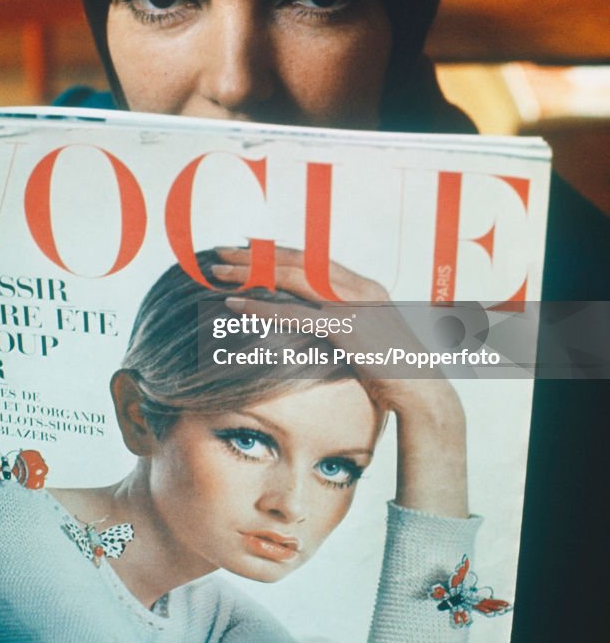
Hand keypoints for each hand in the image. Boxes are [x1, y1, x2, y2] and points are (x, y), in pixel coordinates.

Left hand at [213, 246, 467, 518]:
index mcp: (363, 286)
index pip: (310, 259)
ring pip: (292, 277)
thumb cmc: (394, 373)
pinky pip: (296, 313)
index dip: (275, 252)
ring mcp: (355, 304)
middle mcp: (359, 287)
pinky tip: (237, 305)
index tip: (245, 249)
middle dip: (256, 254)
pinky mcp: (348, 327)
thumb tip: (315, 327)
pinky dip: (263, 307)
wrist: (425, 393)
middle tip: (220, 252)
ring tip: (217, 272)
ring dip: (251, 272)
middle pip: (297, 259)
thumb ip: (342, 325)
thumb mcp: (366, 340)